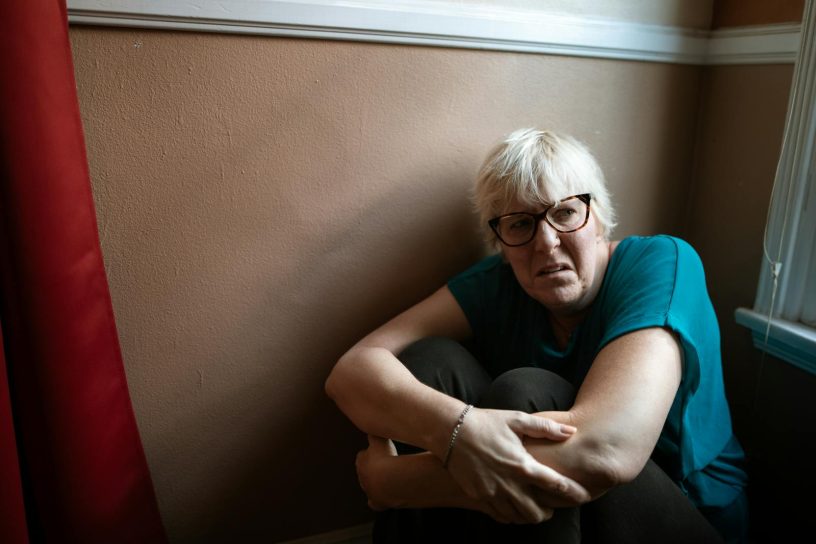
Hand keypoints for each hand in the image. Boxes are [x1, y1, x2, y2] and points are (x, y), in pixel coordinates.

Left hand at [355, 435, 397, 510]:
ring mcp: (369, 491)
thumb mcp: (380, 439)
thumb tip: (374, 421)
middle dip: (374, 469)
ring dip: (377, 483)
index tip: (379, 452)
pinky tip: (385, 497)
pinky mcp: (377, 503)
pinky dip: (378, 500)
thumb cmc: (385, 458)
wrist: (391, 480)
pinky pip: (375, 503)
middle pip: (365, 472)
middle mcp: (362, 477)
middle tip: (386, 465)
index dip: (372, 454)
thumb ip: (376, 431)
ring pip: (369, 487)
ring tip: (389, 479)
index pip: (363, 456)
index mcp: (361, 461)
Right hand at [444, 407, 589, 523]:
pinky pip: (500, 516)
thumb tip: (571, 431)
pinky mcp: (479, 497)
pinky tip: (514, 506)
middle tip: (553, 504)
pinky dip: (511, 515)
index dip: (574, 492)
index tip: (584, 495)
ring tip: (535, 506)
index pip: (556, 486)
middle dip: (549, 511)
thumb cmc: (486, 422)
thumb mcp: (517, 419)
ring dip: (530, 514)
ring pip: (519, 518)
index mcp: (522, 465)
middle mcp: (509, 484)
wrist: (450, 431)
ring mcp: (493, 493)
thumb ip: (546, 428)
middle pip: (538, 512)